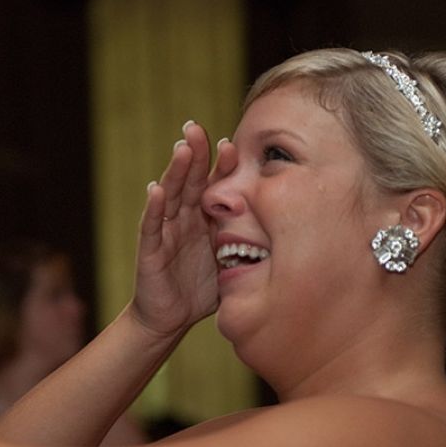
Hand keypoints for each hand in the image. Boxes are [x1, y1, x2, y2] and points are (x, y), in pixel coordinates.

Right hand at [130, 120, 236, 337]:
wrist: (170, 319)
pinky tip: (155, 190)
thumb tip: (294, 234)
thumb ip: (251, 244)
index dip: (221, 166)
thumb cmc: (201, 289)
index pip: (213, 185)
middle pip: (189, 179)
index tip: (233, 146)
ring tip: (181, 148)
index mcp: (204, 218)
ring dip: (175, 171)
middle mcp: (184, 218)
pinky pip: (152, 225)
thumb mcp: (232, 262)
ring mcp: (165, 231)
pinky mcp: (151, 249)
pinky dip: (154, 207)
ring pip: (170, 194)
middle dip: (193, 153)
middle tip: (196, 127)